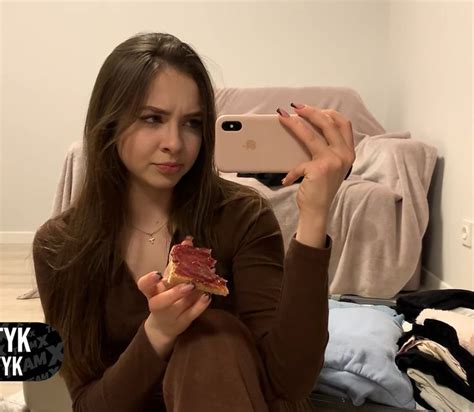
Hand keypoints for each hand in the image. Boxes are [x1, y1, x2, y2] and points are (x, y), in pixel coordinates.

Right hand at [137, 236, 210, 357]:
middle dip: (175, 292)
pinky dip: (200, 306)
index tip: (158, 274)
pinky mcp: (182, 322)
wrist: (164, 325)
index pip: (144, 286)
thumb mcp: (169, 279)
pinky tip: (207, 297)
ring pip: (178, 308)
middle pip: (161, 301)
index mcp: (152, 291)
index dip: (149, 280)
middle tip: (189, 284)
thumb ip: (177, 261)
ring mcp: (170, 315)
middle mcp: (158, 304)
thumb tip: (188, 240)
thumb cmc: (166, 296)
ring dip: (190, 297)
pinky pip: (191, 315)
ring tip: (200, 287)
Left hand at [277, 104, 354, 218]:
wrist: (318, 211)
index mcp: (348, 152)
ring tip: (284, 117)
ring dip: (295, 124)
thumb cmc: (320, 188)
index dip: (329, 112)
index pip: (344, 123)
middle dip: (310, 112)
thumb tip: (306, 129)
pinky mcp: (319, 169)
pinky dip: (290, 173)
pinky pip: (298, 164)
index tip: (314, 108)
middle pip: (328, 123)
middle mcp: (344, 155)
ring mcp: (333, 161)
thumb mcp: (330, 166)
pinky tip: (286, 180)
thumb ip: (327, 150)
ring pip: (311, 135)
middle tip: (296, 107)